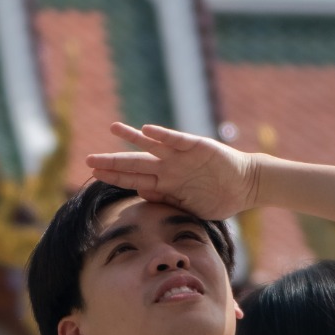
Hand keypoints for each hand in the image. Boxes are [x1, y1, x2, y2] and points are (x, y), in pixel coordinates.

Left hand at [82, 122, 258, 222]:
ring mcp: (181, 156)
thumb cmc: (218, 198)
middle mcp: (168, 167)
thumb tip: (140, 193)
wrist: (246, 185)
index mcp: (165, 184)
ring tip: (113, 128)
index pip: (133, 180)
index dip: (113, 177)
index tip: (93, 174)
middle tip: (88, 158)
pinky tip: (145, 130)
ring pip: (150, 146)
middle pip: (135, 163)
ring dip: (131, 138)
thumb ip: (166, 200)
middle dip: (112, 162)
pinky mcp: (197, 146)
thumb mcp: (189, 207)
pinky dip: (162, 135)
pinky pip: (176, 139)